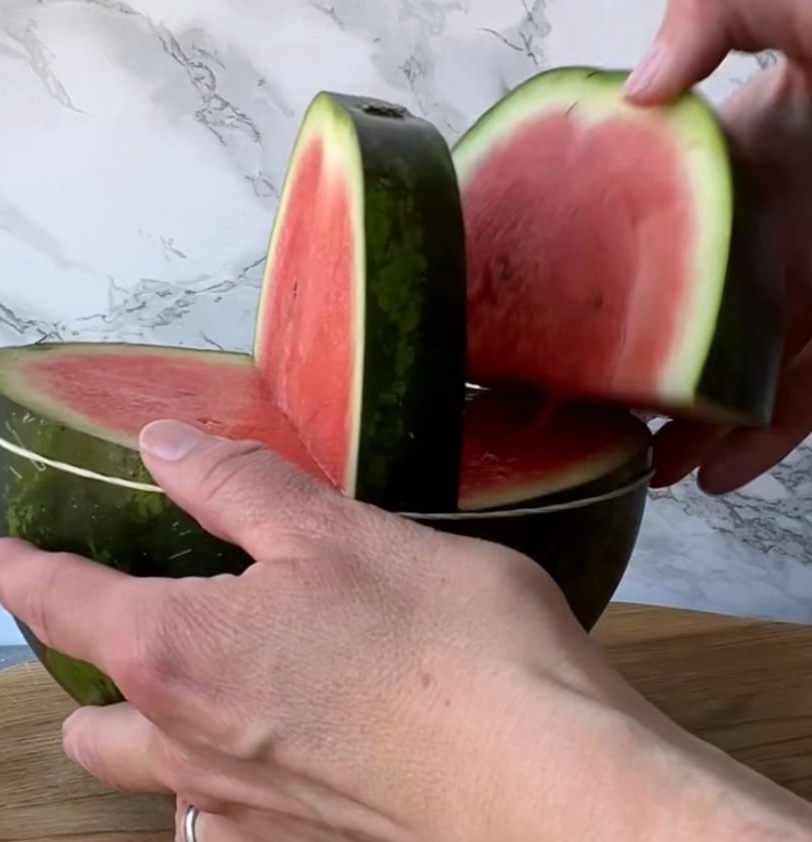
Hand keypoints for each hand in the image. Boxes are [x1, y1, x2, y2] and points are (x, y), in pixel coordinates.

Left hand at [0, 421, 810, 840]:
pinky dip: (219, 774)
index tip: (0, 555)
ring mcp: (247, 808)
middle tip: (125, 617)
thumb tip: (164, 446)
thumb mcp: (335, 530)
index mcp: (181, 652)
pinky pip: (223, 816)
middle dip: (87, 664)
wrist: (546, 778)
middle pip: (92, 715)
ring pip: (151, 771)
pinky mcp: (308, 838)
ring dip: (145, 728)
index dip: (24, 570)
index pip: (64, 602)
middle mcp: (193, 743)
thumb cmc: (446, 642)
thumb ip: (238, 484)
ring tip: (195, 680)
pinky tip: (277, 736)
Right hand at [625, 0, 811, 493]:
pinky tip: (724, 472)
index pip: (664, 231)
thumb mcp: (798, 3)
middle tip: (604, 422)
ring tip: (654, 469)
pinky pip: (811, 395)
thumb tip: (637, 93)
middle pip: (697, 322)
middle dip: (651, 375)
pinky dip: (769, 441)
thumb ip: (713, 13)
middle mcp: (776, 234)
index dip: (618, 281)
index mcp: (748, 163)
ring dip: (701, 428)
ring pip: (749, 375)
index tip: (576, 323)